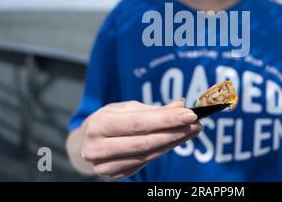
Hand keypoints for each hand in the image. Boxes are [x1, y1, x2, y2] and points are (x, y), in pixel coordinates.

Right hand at [80, 99, 200, 178]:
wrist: (85, 143)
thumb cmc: (108, 120)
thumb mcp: (126, 108)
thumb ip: (153, 109)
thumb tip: (181, 105)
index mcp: (99, 124)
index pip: (140, 123)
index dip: (166, 119)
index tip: (190, 114)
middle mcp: (98, 148)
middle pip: (145, 141)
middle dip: (175, 132)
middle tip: (196, 123)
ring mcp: (106, 165)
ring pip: (148, 154)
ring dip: (174, 142)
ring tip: (192, 131)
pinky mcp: (115, 175)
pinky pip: (145, 162)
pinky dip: (164, 150)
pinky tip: (177, 141)